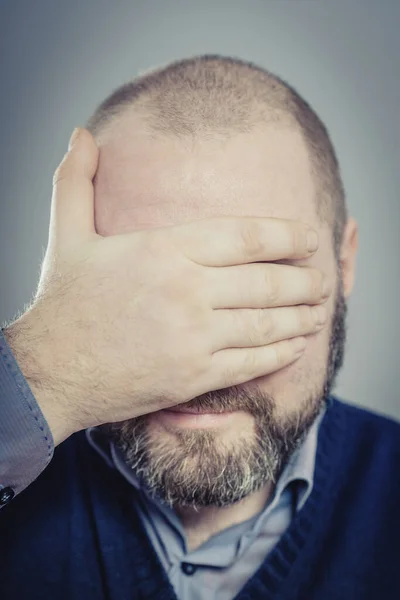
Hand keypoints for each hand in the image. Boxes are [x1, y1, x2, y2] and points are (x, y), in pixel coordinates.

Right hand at [4, 128, 330, 444]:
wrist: (49, 372)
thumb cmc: (63, 303)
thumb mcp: (66, 235)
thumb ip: (76, 181)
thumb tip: (80, 134)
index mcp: (163, 250)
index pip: (247, 236)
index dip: (288, 235)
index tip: (311, 238)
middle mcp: (185, 290)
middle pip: (268, 281)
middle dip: (305, 279)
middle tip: (324, 278)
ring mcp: (193, 337)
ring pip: (267, 323)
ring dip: (302, 315)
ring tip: (320, 309)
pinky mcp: (193, 376)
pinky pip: (252, 362)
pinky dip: (282, 353)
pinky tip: (298, 345)